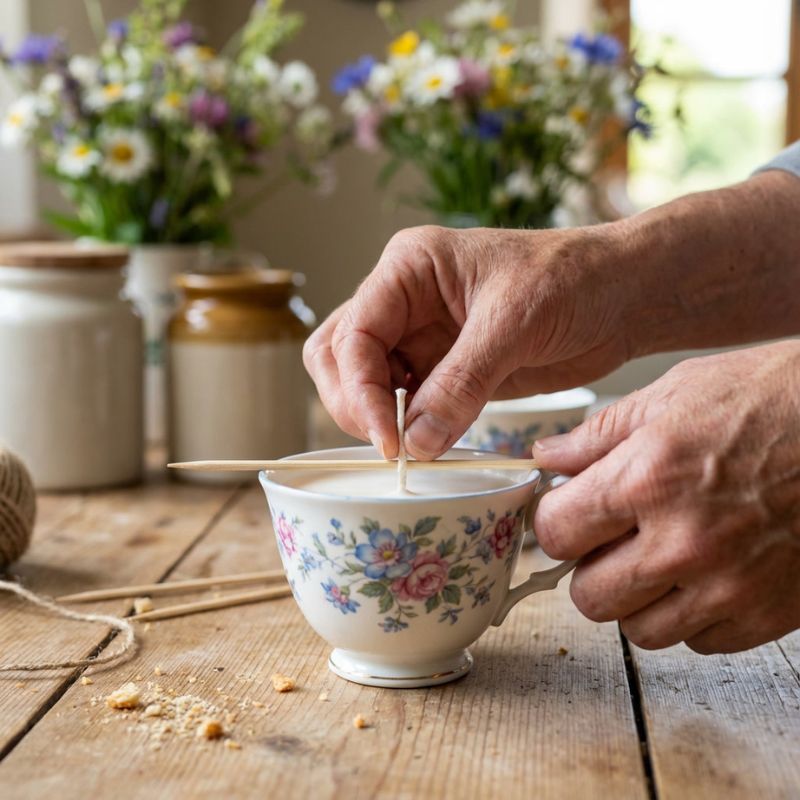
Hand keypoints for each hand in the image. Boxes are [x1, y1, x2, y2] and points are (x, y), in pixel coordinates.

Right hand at [304, 224, 631, 458]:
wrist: (621, 296)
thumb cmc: (573, 280)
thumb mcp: (514, 323)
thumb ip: (461, 383)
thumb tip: (415, 444)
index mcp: (408, 268)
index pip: (353, 332)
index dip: (359, 389)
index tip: (389, 439)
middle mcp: (403, 301)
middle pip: (341, 357)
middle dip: (356, 404)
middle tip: (393, 447)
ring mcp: (421, 337)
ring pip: (365, 384)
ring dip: (378, 420)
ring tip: (412, 449)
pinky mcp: (444, 370)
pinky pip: (406, 404)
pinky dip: (409, 429)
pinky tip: (429, 444)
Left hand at [533, 341, 799, 653]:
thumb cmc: (769, 399)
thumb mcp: (672, 394)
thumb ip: (598, 434)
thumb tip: (548, 457)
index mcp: (648, 478)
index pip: (555, 533)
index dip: (555, 522)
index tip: (568, 514)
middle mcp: (683, 541)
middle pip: (588, 595)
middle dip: (590, 567)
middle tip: (611, 540)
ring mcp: (728, 585)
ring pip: (639, 630)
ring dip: (638, 598)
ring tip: (659, 557)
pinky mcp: (767, 613)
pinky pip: (698, 640)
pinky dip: (691, 614)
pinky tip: (704, 572)